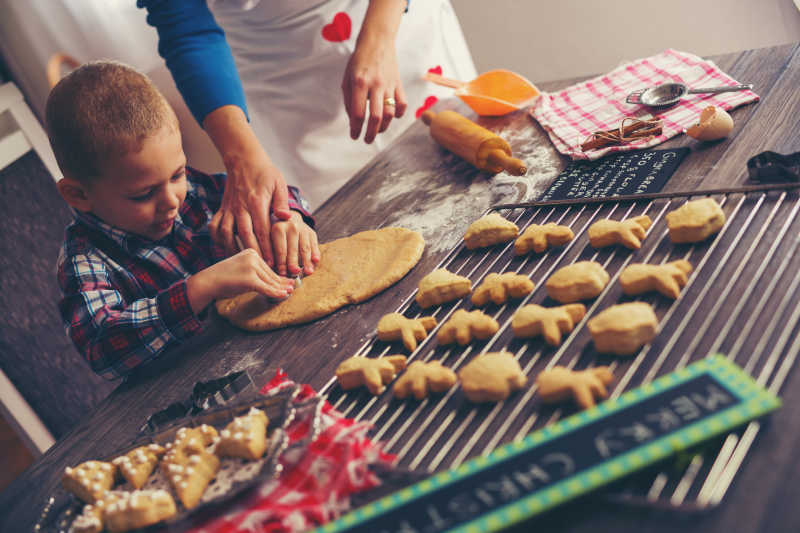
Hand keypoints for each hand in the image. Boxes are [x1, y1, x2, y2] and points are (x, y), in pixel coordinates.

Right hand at [186, 249, 294, 313]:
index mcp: (251, 251)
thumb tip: (273, 279)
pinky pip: (266, 288)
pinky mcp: (250, 279)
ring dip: (280, 288)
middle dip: (281, 282)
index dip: (278, 275)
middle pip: (270, 273)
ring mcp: (251, 267)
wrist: (207, 282)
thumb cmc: (223, 278)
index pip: (268, 266)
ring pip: (270, 281)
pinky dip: (275, 293)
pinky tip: (283, 295)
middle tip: (292, 287)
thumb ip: (255, 271)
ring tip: (289, 292)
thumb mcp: (241, 269)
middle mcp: (252, 256)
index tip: (287, 280)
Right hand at [203, 106, 292, 265]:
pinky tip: (225, 250)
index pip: (263, 229)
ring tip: (243, 262)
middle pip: (245, 235)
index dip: (268, 247)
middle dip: (254, 253)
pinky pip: (216, 228)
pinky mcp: (222, 209)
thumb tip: (284, 217)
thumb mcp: (279, 183)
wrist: (242, 159)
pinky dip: (218, 240)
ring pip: (227, 233)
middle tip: (261, 268)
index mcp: (257, 202)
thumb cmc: (264, 173)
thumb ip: (282, 201)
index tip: (273, 262)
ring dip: (233, 249)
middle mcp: (241, 207)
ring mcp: (229, 208)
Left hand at [271, 211, 320, 275]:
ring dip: (307, 261)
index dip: (281, 263)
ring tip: (308, 272)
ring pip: (305, 248)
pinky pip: (314, 244)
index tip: (282, 273)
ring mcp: (303, 229)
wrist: (288, 221)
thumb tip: (270, 266)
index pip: (281, 249)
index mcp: (278, 228)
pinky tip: (316, 261)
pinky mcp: (311, 232)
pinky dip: (315, 253)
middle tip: (294, 273)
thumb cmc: (275, 237)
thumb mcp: (269, 239)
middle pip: (293, 249)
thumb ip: (269, 252)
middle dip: (294, 263)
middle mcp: (291, 226)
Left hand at [342, 0, 407, 143]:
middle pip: (375, 117)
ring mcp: (389, 84)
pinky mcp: (399, 84)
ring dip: (383, 126)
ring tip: (377, 130)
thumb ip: (348, 100)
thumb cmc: (358, 61)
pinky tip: (392, 116)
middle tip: (366, 140)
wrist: (377, 42)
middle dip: (370, 133)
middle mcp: (375, 85)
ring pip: (390, 113)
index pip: (358, 113)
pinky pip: (402, 104)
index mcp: (359, 83)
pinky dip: (399, 114)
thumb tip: (353, 121)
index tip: (354, 136)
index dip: (355, 128)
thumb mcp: (346, 78)